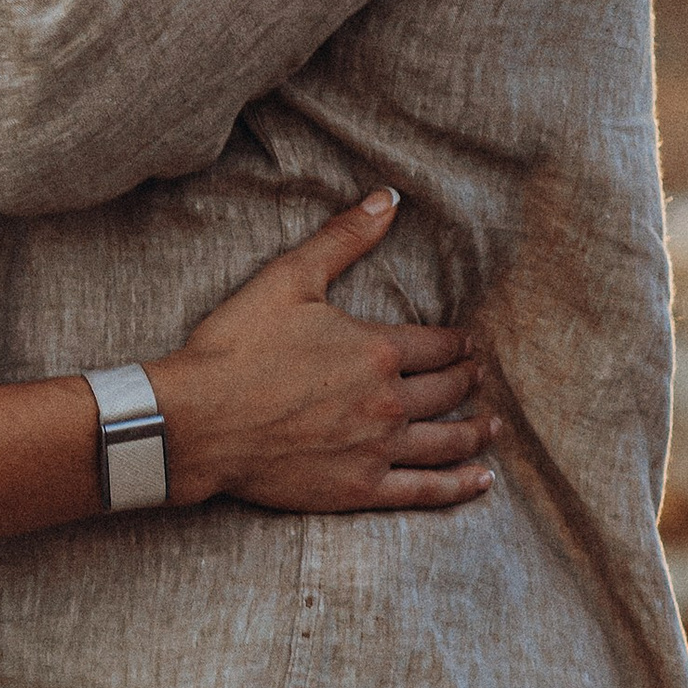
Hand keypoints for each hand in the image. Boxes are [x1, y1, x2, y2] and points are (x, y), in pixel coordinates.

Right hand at [146, 193, 497, 513]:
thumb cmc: (236, 346)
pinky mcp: (359, 488)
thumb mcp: (289, 278)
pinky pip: (424, 489)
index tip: (465, 343)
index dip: (455, 343)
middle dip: (465, 379)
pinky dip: (457, 486)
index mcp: (377, 349)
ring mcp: (377, 449)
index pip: (436, 345)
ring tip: (490, 425)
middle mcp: (388, 401)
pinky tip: (481, 479)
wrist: (197, 421)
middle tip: (476, 375)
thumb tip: (388, 198)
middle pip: (445, 390)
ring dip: (474, 431)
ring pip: (445, 441)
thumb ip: (344, 238)